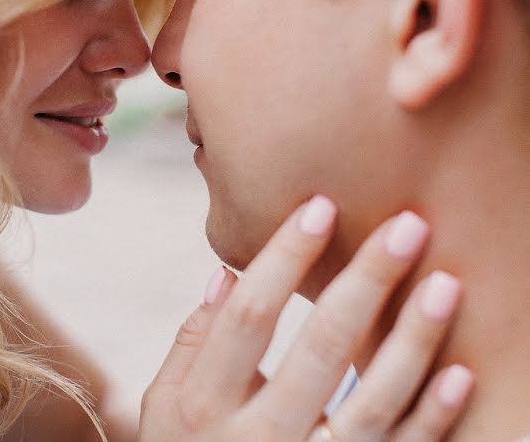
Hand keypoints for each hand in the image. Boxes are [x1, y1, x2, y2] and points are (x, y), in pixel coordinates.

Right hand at [140, 197, 472, 440]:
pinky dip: (434, 417)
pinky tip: (461, 372)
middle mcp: (257, 438)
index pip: (249, 318)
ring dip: (413, 341)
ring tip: (445, 283)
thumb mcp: (164, 407)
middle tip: (407, 226)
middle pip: (320, 349)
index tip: (319, 207)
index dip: (284, 258)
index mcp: (204, 404)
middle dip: (366, 282)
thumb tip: (226, 275)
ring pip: (373, 402)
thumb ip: (190, 344)